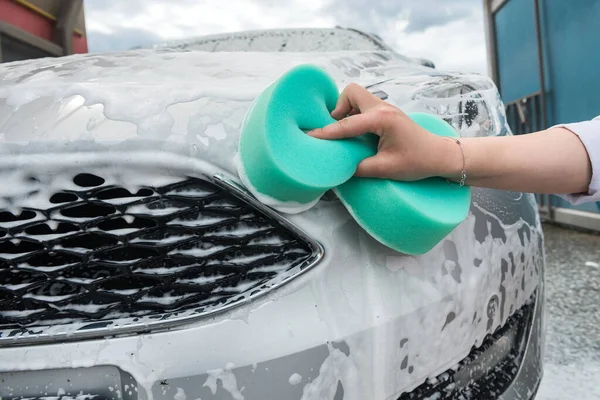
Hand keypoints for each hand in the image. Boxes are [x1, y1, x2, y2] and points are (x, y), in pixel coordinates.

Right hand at [309, 83, 460, 180]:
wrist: (440, 155)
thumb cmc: (417, 161)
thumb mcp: (386, 169)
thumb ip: (359, 168)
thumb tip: (340, 168)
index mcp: (382, 119)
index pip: (347, 124)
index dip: (327, 132)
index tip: (310, 136)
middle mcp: (383, 108)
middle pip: (351, 92)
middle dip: (339, 107)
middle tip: (337, 128)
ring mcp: (386, 108)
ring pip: (357, 97)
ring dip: (347, 111)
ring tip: (346, 133)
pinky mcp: (387, 113)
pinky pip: (364, 107)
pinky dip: (355, 115)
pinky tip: (358, 134)